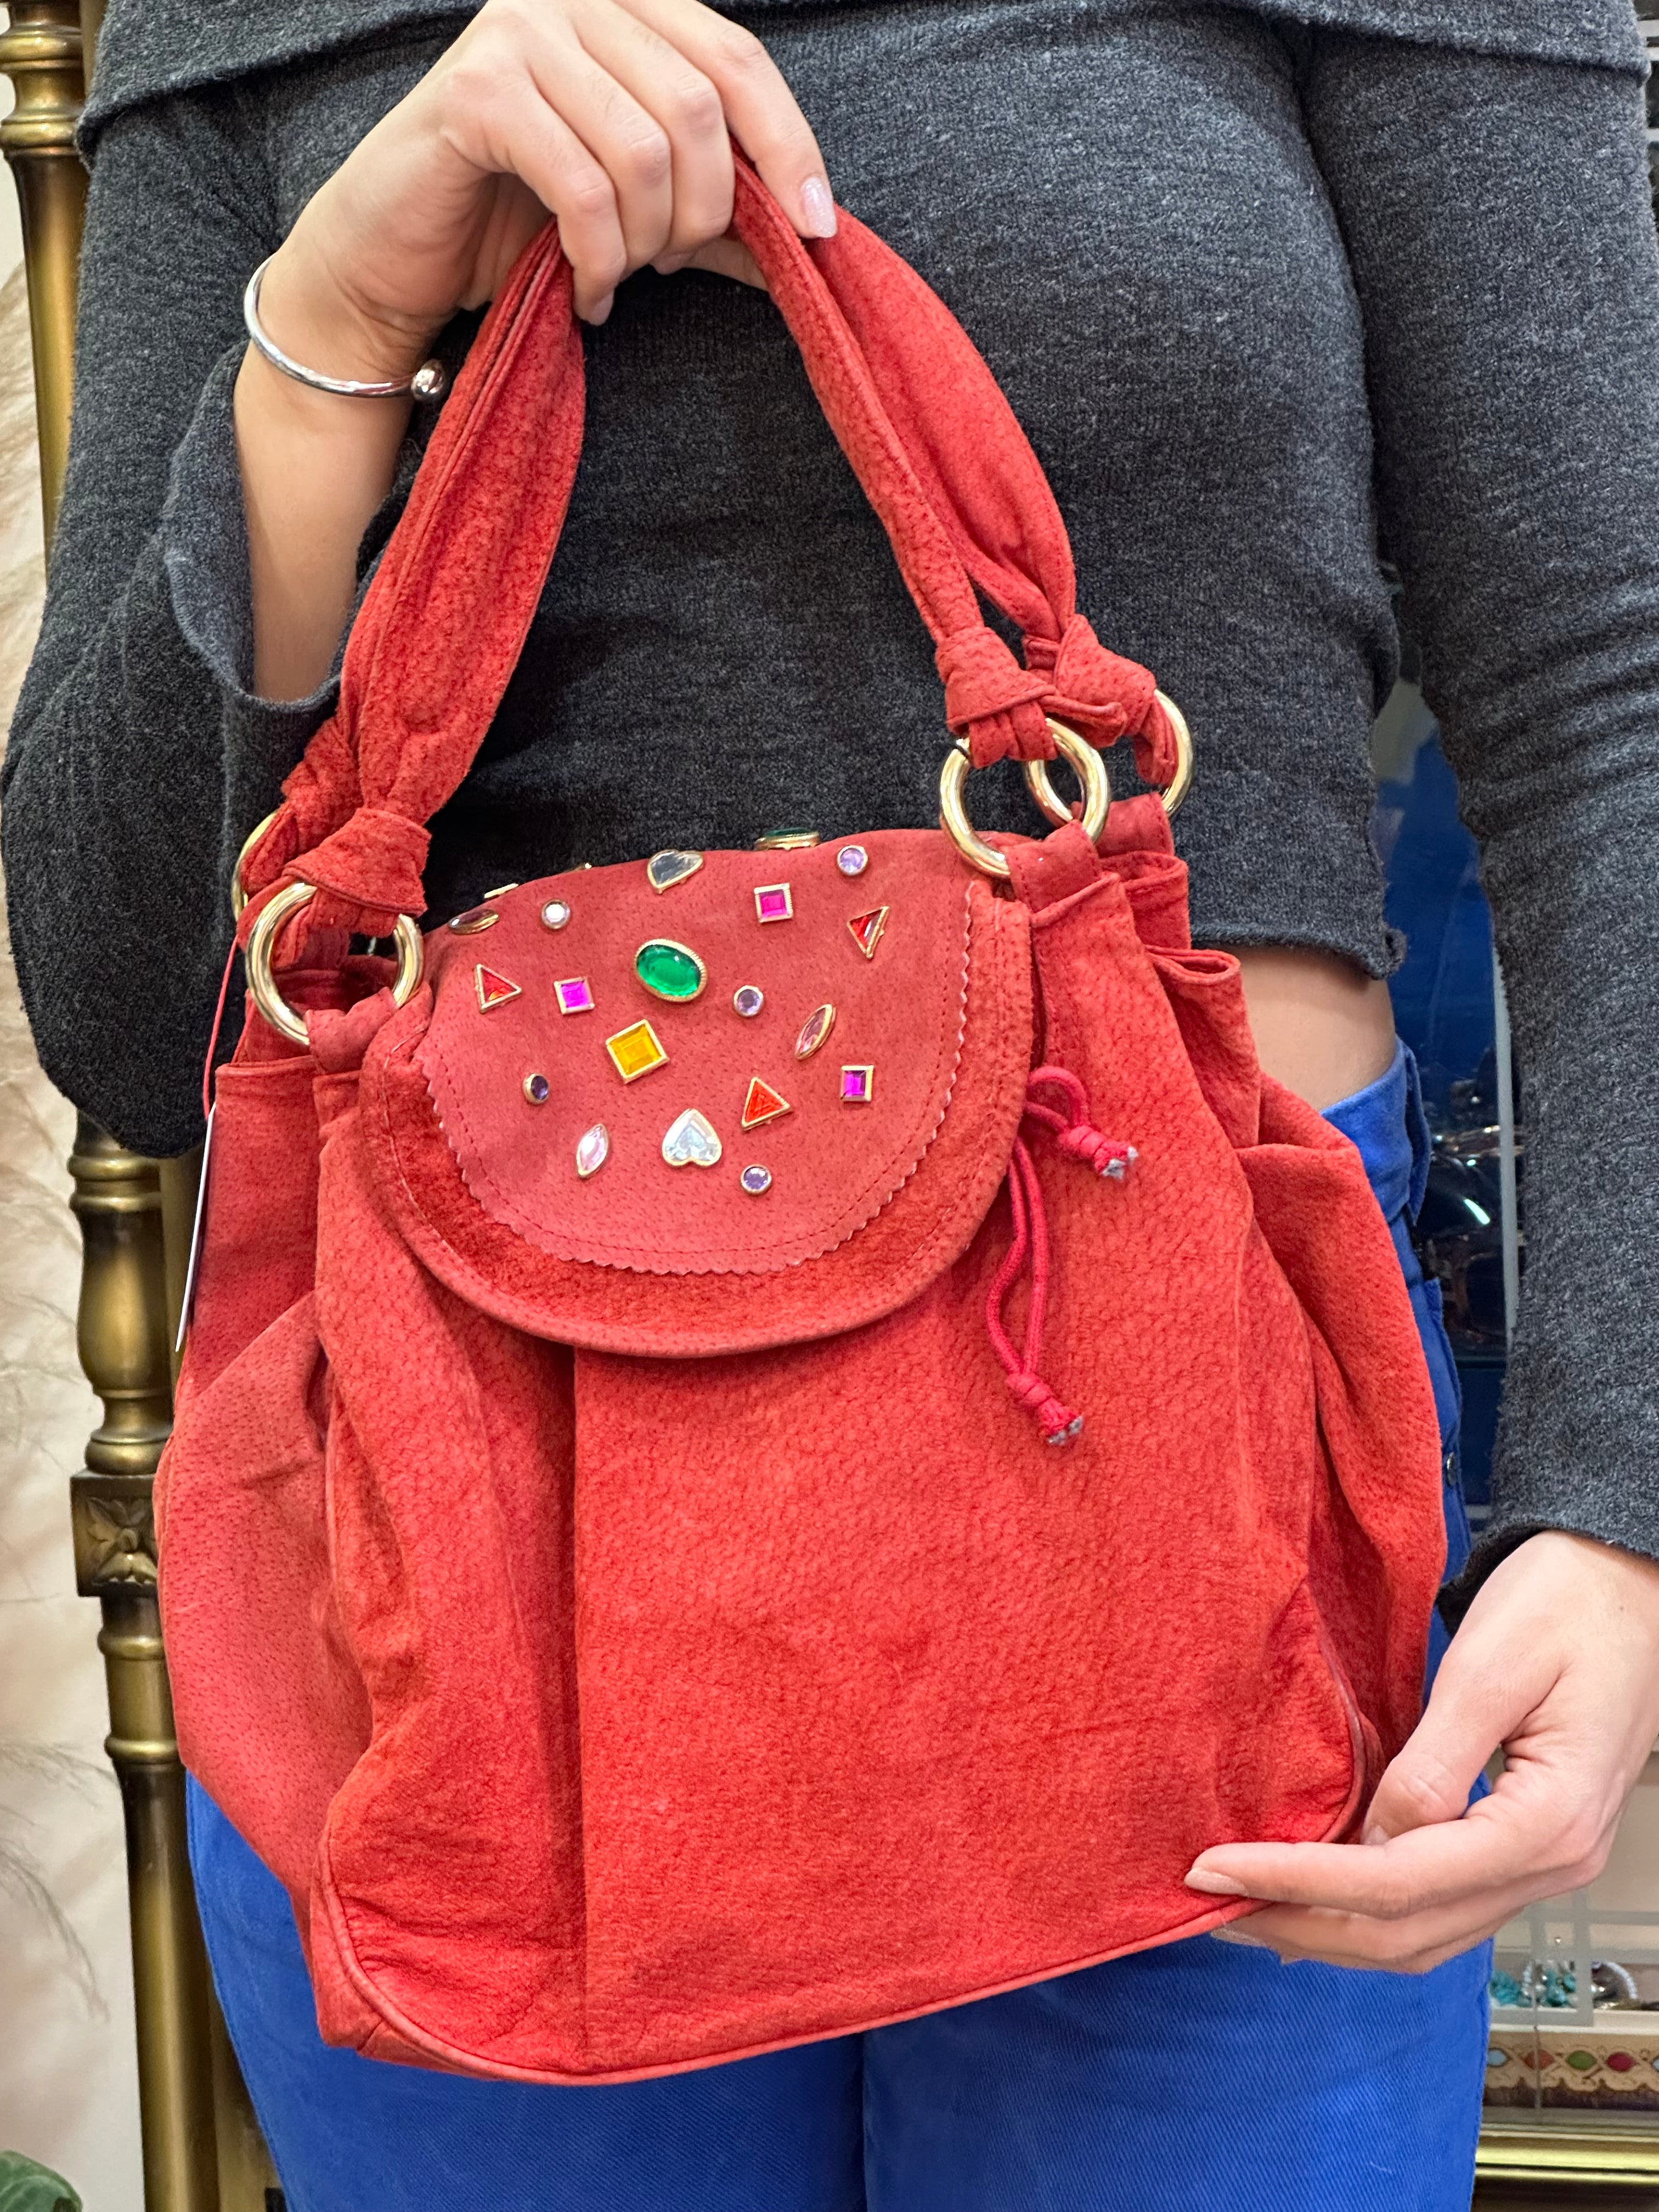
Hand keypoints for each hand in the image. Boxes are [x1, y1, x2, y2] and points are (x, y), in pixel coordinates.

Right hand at [256, 0, 832, 374]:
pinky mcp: (477, 92)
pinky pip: (583, 187)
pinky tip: (585, 291)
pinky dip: (598, 258)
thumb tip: (811, 235)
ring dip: (644, 242)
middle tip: (666, 263)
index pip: (738, 59)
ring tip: (614, 274)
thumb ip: (717, 210)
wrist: (393, 257)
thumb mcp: (640, 211)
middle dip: (702, 210)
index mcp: (623, 5)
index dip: (789, 146)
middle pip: (700, 106)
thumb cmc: (515, 222)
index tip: (816, 228)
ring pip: (646, 150)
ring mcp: (520, 32)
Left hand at [1184, 1532, 1658, 1970]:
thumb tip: (1371, 1837)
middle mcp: (1550, 1865)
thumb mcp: (1491, 1667)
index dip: (1299, 1881)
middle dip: (1300, 1922)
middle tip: (1209, 1900)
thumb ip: (1432, 1762)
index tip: (1215, 1867)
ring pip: (1422, 1934)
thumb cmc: (1568, 1604)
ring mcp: (1541, 1864)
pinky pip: (1438, 1903)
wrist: (1625, 1584)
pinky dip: (1367, 1907)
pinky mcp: (1523, 1844)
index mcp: (1547, 1825)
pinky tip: (1312, 1889)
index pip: (1398, 1883)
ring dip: (1328, 1928)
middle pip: (1406, 1933)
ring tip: (1243, 1905)